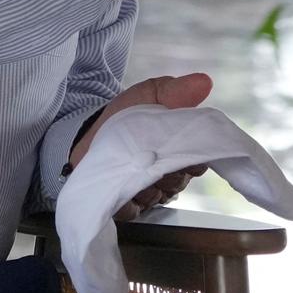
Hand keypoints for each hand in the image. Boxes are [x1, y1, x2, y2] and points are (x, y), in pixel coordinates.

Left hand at [70, 72, 213, 215]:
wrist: (88, 134)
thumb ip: (176, 91)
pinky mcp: (129, 207)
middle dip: (164, 169)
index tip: (173, 146)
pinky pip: (136, 209)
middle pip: (179, 180)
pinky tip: (120, 187)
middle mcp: (171, 174)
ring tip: (129, 168)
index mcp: (181, 149)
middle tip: (146, 154)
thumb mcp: (149, 95)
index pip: (199, 162)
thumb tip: (204, 82)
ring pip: (158, 195)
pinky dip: (128, 200)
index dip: (188, 156)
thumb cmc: (124, 115)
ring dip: (144, 183)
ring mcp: (151, 193)